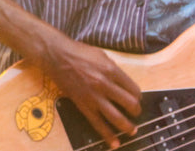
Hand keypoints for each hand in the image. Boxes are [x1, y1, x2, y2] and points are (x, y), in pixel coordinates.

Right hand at [38, 31, 141, 148]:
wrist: (56, 55)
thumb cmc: (78, 52)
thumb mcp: (101, 55)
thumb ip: (112, 68)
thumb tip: (121, 81)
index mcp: (111, 70)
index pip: (133, 88)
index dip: (138, 96)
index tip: (137, 99)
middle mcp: (105, 84)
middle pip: (129, 103)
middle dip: (136, 111)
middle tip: (136, 113)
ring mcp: (94, 96)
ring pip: (116, 117)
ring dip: (127, 126)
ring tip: (132, 130)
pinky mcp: (83, 104)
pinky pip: (97, 123)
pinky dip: (107, 135)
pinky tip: (114, 142)